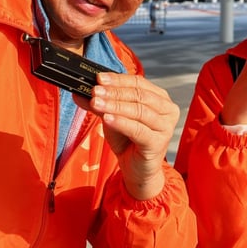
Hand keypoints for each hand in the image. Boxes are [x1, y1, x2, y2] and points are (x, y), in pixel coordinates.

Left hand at [75, 72, 179, 199]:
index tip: (98, 78)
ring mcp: (165, 126)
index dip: (118, 79)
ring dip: (115, 105)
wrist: (136, 169)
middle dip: (114, 92)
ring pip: (139, 110)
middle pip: (139, 95)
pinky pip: (138, 129)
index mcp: (159, 98)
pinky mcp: (158, 143)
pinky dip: (121, 122)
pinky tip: (107, 118)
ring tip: (96, 103)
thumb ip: (99, 104)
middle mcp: (167, 110)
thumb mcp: (112, 117)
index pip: (138, 82)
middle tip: (94, 90)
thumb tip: (78, 92)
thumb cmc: (128, 140)